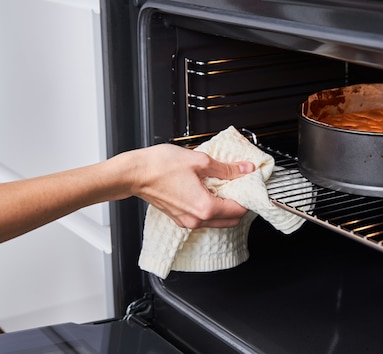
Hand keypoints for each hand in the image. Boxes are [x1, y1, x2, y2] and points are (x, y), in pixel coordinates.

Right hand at [128, 144, 254, 228]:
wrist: (134, 173)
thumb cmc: (159, 166)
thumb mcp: (200, 161)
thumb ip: (226, 168)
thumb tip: (245, 169)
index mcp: (205, 207)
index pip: (239, 210)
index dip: (248, 196)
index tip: (249, 184)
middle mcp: (197, 220)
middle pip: (231, 220)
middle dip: (239, 205)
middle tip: (240, 186)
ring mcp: (187, 222)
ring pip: (218, 221)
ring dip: (225, 207)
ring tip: (224, 186)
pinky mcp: (179, 218)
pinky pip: (203, 218)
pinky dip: (211, 208)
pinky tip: (209, 190)